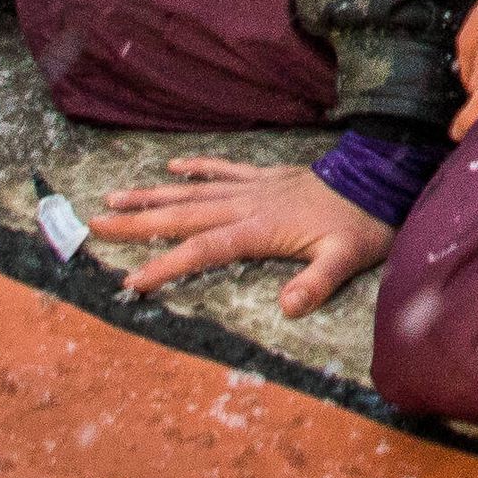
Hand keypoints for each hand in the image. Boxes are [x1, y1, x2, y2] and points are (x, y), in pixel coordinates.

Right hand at [88, 154, 392, 320]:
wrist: (382, 178)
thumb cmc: (364, 224)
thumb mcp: (346, 260)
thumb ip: (317, 283)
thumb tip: (290, 309)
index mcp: (260, 228)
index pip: (202, 250)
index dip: (165, 265)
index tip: (130, 281)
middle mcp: (248, 204)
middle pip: (183, 215)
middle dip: (138, 222)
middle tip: (95, 224)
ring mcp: (255, 187)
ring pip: (193, 192)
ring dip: (153, 196)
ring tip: (114, 198)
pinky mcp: (266, 177)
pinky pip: (222, 170)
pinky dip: (195, 169)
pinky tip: (171, 168)